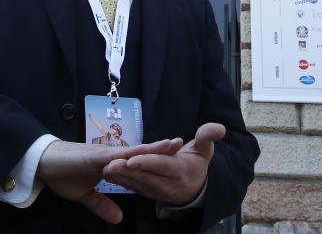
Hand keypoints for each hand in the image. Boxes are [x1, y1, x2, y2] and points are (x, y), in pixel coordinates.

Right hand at [36, 138, 180, 222]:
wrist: (42, 163)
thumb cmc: (62, 174)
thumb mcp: (84, 195)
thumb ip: (102, 205)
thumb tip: (118, 218)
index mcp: (111, 164)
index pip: (137, 161)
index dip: (154, 158)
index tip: (174, 156)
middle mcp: (110, 156)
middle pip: (140, 152)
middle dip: (161, 149)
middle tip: (182, 143)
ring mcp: (103, 155)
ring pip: (132, 151)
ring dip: (151, 148)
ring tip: (171, 144)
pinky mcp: (93, 157)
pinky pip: (113, 157)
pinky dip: (127, 156)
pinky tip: (140, 154)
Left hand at [102, 122, 224, 206]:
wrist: (196, 190)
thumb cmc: (198, 164)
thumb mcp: (206, 149)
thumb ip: (208, 136)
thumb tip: (218, 128)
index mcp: (180, 171)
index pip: (161, 165)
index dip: (146, 162)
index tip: (131, 159)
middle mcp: (167, 183)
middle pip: (143, 176)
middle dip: (125, 170)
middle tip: (107, 163)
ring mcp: (155, 191)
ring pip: (135, 183)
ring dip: (118, 177)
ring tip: (103, 167)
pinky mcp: (147, 193)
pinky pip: (132, 187)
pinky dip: (120, 181)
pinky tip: (107, 173)